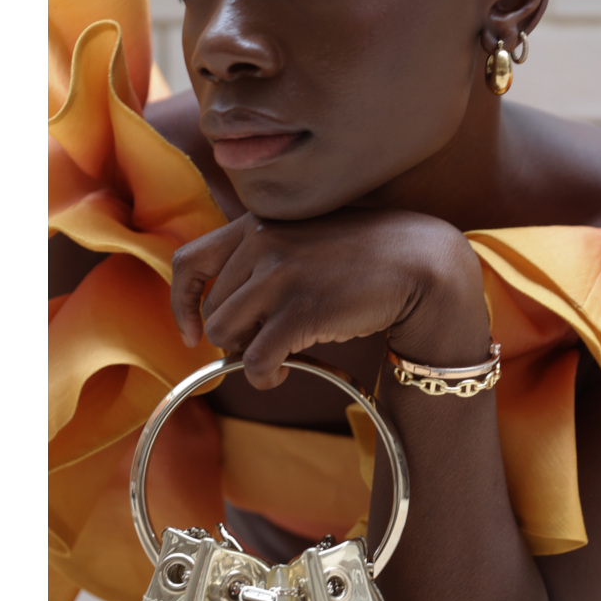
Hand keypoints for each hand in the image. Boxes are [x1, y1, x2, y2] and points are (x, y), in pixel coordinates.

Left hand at [169, 207, 490, 388]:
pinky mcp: (300, 311)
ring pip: (225, 335)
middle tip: (269, 346)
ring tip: (277, 360)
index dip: (181, 302)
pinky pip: (255, 358)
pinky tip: (283, 376)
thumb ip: (264, 255)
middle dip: (236, 336)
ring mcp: (279, 276)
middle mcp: (261, 244)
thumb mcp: (305, 236)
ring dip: (247, 357)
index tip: (191, 330)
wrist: (418, 261)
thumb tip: (226, 309)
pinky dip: (263, 376)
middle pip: (213, 310)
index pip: (188, 261)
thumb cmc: (365, 254)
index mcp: (256, 223)